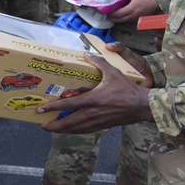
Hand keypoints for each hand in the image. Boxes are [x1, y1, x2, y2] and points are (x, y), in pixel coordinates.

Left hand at [37, 45, 153, 133]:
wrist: (143, 106)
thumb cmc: (128, 89)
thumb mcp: (113, 72)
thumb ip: (98, 62)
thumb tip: (86, 54)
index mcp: (92, 100)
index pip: (68, 105)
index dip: (52, 108)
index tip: (40, 110)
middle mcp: (92, 113)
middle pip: (68, 123)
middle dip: (53, 126)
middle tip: (41, 125)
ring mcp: (97, 121)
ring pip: (75, 129)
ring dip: (62, 130)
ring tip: (51, 129)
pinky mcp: (103, 126)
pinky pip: (85, 131)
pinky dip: (75, 131)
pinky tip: (70, 130)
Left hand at [108, 0, 160, 23]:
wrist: (157, 2)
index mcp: (131, 8)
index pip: (119, 13)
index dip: (112, 14)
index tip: (106, 13)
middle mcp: (133, 15)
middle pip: (120, 19)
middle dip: (113, 18)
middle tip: (107, 17)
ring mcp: (136, 18)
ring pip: (124, 21)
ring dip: (117, 20)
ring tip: (111, 18)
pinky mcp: (138, 18)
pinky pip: (129, 20)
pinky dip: (123, 20)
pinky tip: (120, 18)